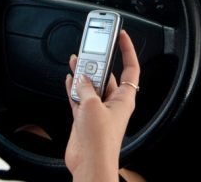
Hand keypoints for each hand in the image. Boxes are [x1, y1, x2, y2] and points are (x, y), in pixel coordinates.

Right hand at [64, 30, 139, 180]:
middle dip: (98, 62)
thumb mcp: (92, 106)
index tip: (122, 36)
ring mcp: (98, 110)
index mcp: (124, 98)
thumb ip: (86, 88)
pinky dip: (73, 88)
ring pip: (91, 85)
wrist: (89, 163)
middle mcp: (112, 103)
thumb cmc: (100, 140)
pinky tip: (69, 79)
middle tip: (90, 47)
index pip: (130, 68)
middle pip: (106, 76)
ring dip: (83, 74)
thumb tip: (81, 78)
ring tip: (76, 59)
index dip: (128, 50)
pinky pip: (79, 98)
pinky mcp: (84, 118)